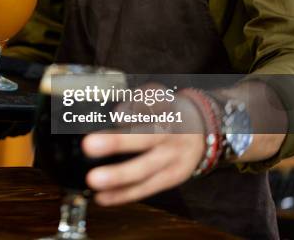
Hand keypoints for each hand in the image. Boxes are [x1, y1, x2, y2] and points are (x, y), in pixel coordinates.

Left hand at [82, 84, 205, 205]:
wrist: (203, 130)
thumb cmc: (171, 111)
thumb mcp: (158, 96)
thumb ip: (138, 101)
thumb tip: (119, 115)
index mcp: (167, 112)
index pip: (152, 108)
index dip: (133, 109)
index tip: (115, 114)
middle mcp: (172, 136)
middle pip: (146, 138)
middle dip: (117, 142)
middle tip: (89, 145)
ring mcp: (173, 159)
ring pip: (145, 170)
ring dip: (118, 176)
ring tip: (95, 179)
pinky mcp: (171, 178)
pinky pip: (146, 188)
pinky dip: (123, 194)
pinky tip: (103, 197)